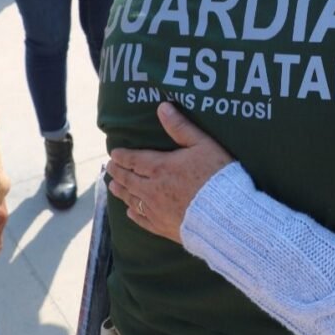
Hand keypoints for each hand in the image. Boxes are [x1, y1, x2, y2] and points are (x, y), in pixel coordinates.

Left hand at [106, 103, 232, 243]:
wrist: (224, 213)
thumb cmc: (217, 175)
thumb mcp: (203, 145)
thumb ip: (181, 127)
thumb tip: (163, 107)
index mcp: (160, 167)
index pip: (134, 160)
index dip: (123, 156)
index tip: (114, 154)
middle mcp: (152, 189)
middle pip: (129, 180)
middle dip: (118, 173)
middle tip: (110, 169)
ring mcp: (156, 210)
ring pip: (132, 199)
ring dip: (121, 192)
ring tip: (113, 187)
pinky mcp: (163, 226)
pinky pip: (143, 220)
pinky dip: (134, 214)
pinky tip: (131, 212)